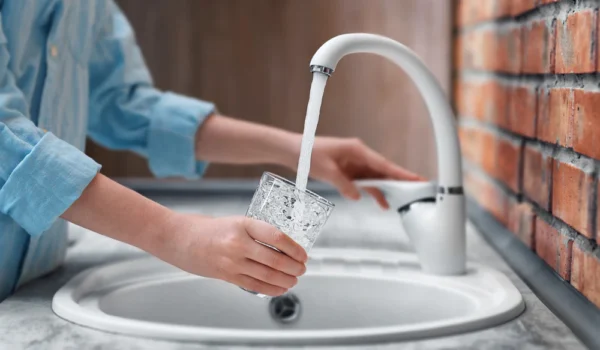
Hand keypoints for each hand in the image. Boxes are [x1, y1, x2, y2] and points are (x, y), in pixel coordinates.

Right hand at [156, 214, 307, 296]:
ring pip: (268, 275)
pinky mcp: (226, 275)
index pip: (277, 237)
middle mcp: (238, 243)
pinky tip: (280, 288)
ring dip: (286, 280)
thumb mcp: (236, 222)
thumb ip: (257, 233)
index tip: (303, 253)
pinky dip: (272, 289)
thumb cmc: (208, 229)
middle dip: (294, 267)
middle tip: (302, 268)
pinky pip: (255, 285)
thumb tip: (284, 245)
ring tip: (294, 279)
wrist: (179, 238)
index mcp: (243, 224)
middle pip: (276, 259)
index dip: (295, 248)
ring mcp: (232, 261)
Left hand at [309, 137, 423, 208]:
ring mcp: (355, 163)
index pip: (383, 164)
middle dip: (400, 180)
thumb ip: (343, 184)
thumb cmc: (308, 154)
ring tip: (402, 201)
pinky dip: (372, 191)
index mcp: (357, 150)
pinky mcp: (349, 170)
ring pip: (376, 177)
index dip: (401, 173)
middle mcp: (359, 155)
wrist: (294, 151)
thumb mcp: (326, 171)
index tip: (417, 178)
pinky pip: (365, 182)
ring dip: (386, 189)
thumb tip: (357, 196)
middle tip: (419, 188)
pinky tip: (381, 202)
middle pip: (384, 170)